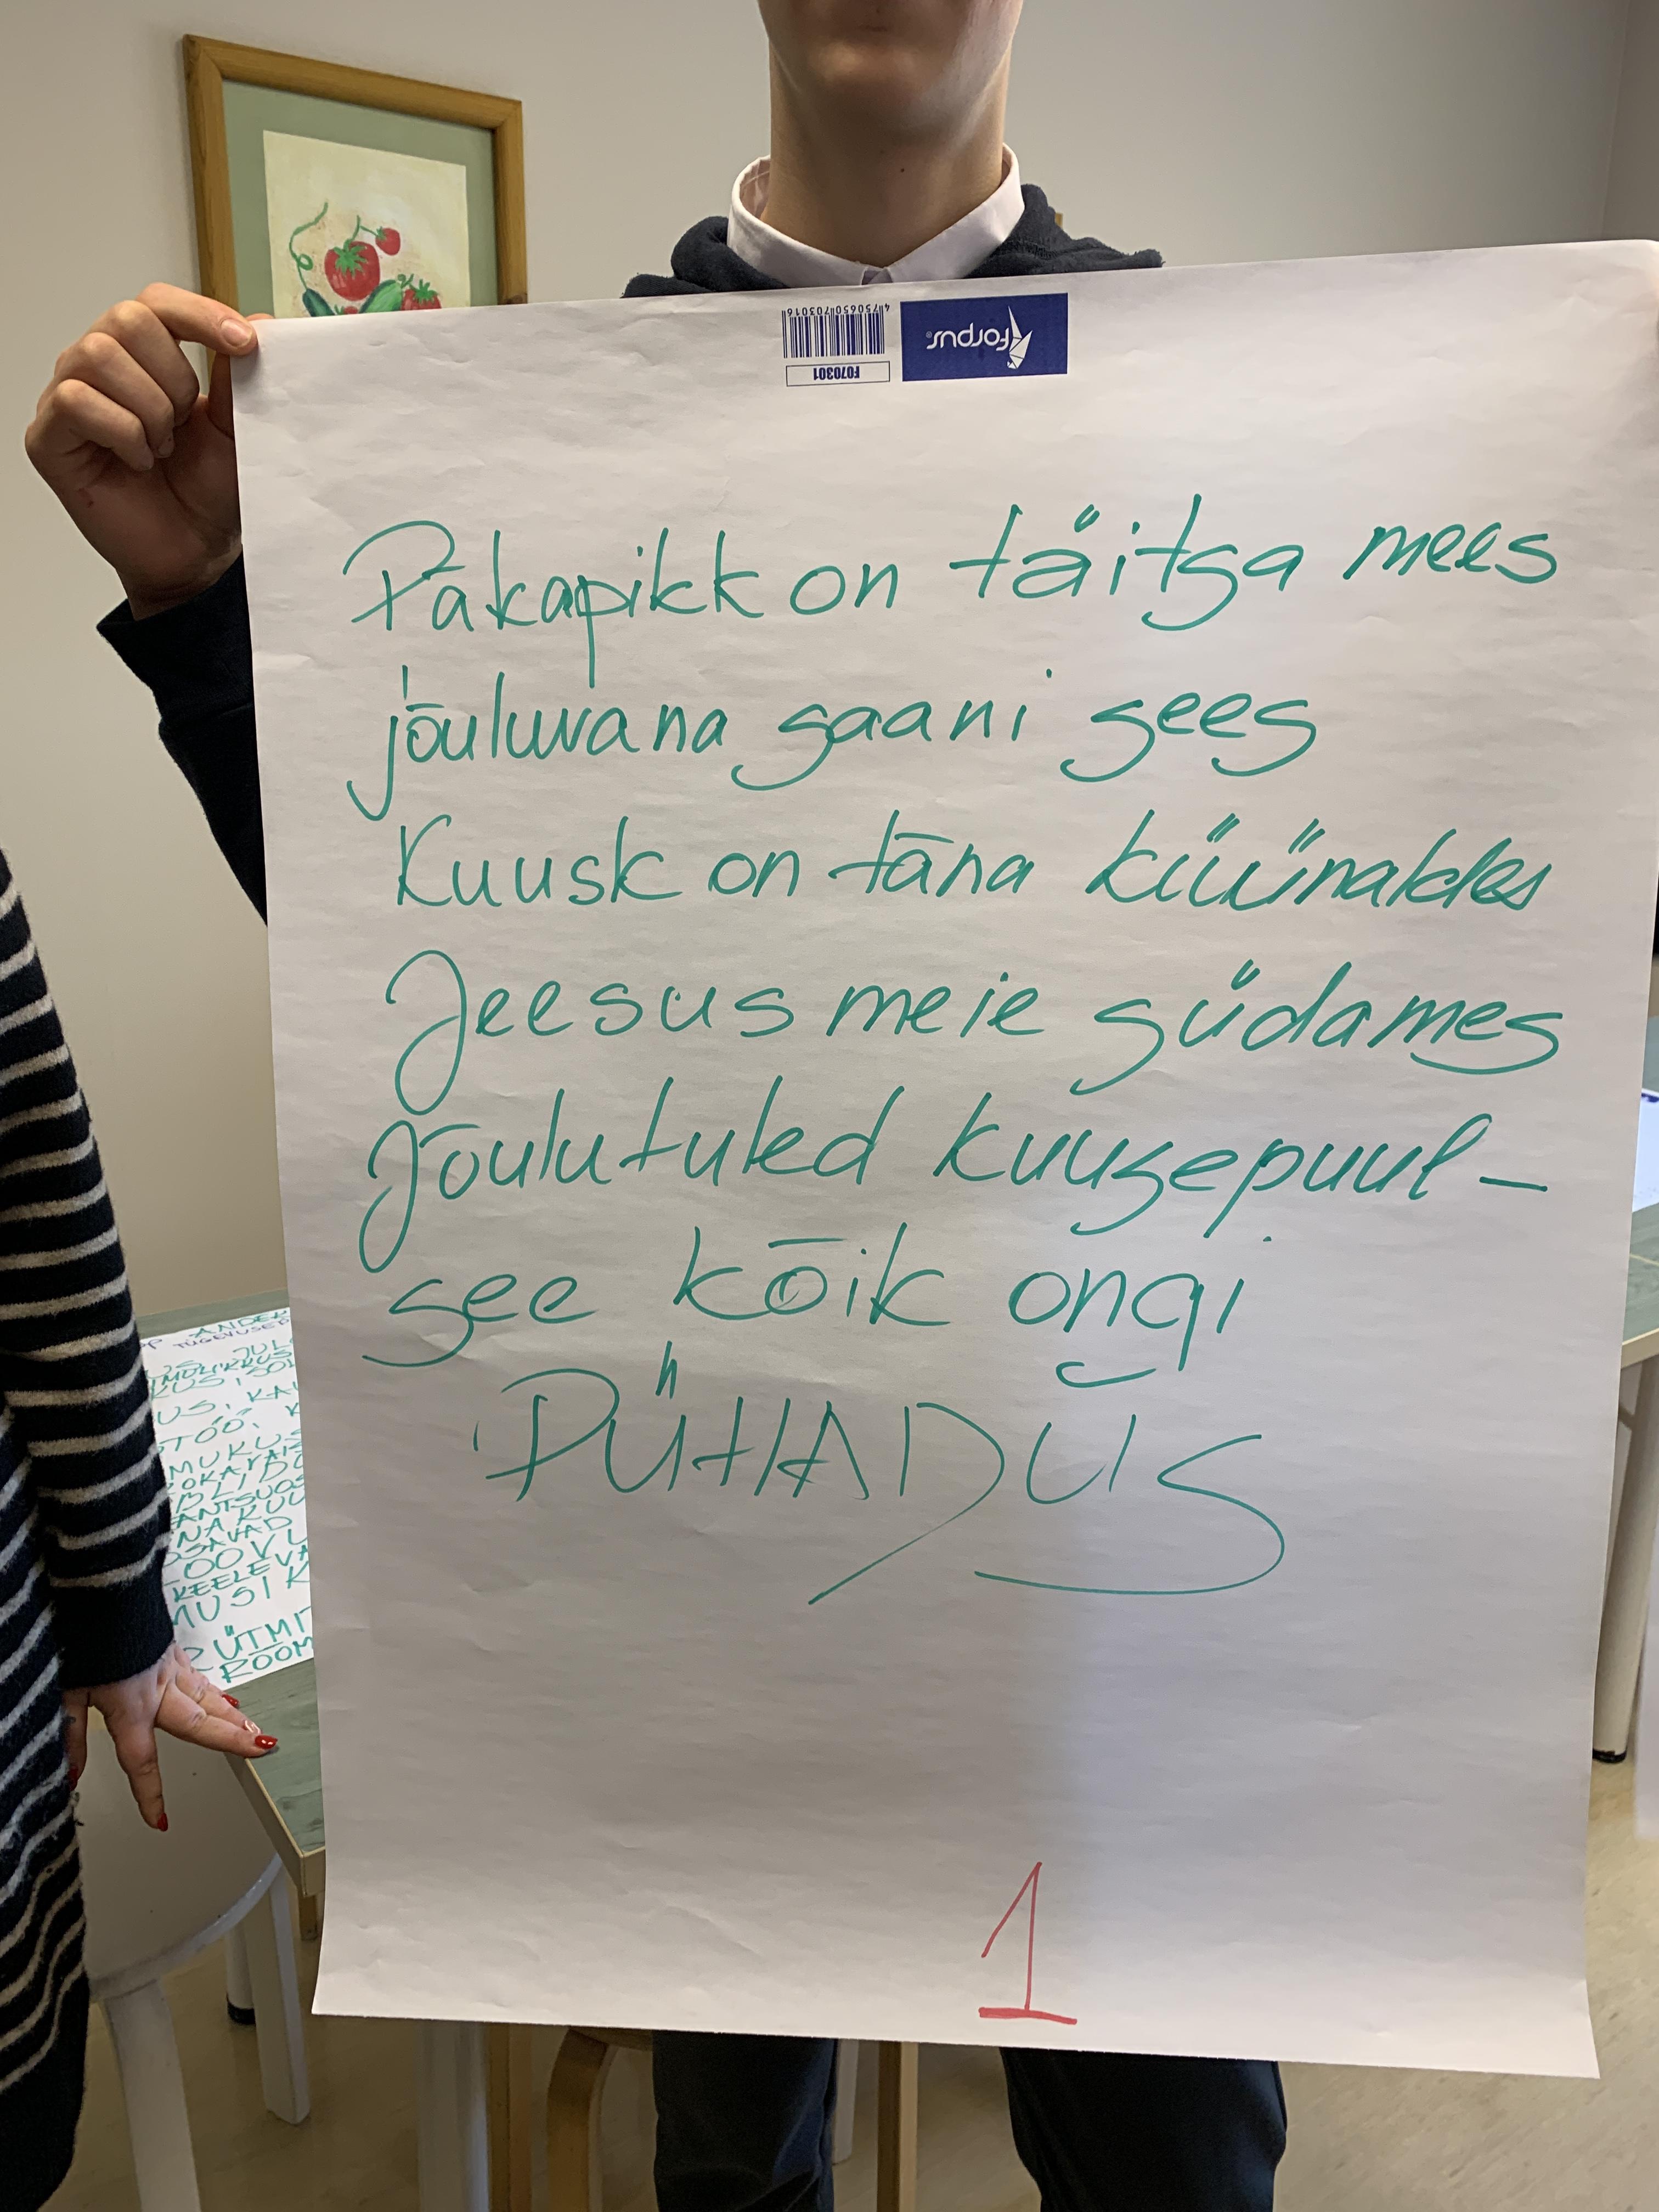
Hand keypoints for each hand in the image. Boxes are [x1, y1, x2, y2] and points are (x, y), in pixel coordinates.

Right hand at [24, 283, 261, 619]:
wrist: (195, 551)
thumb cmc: (207, 490)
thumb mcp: (235, 427)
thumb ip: (238, 376)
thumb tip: (260, 321)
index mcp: (142, 354)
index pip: (158, 302)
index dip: (200, 314)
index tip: (244, 344)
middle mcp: (98, 366)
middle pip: (126, 320)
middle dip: (172, 376)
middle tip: (183, 425)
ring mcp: (67, 398)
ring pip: (98, 356)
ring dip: (147, 407)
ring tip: (160, 447)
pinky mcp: (48, 437)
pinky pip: (76, 401)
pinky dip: (121, 431)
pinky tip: (138, 461)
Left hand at [63, 1642, 276, 1830]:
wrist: (100, 1590)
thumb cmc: (83, 1639)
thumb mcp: (68, 1692)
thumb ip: (71, 1736)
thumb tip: (71, 1776)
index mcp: (131, 1707)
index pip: (142, 1761)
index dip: (150, 1793)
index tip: (160, 1820)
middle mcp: (157, 1690)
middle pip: (198, 1723)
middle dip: (230, 1740)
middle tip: (260, 1751)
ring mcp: (167, 1667)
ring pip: (207, 1698)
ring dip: (233, 1718)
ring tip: (256, 1732)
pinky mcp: (169, 1649)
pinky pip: (199, 1677)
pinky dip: (217, 1692)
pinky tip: (229, 1699)